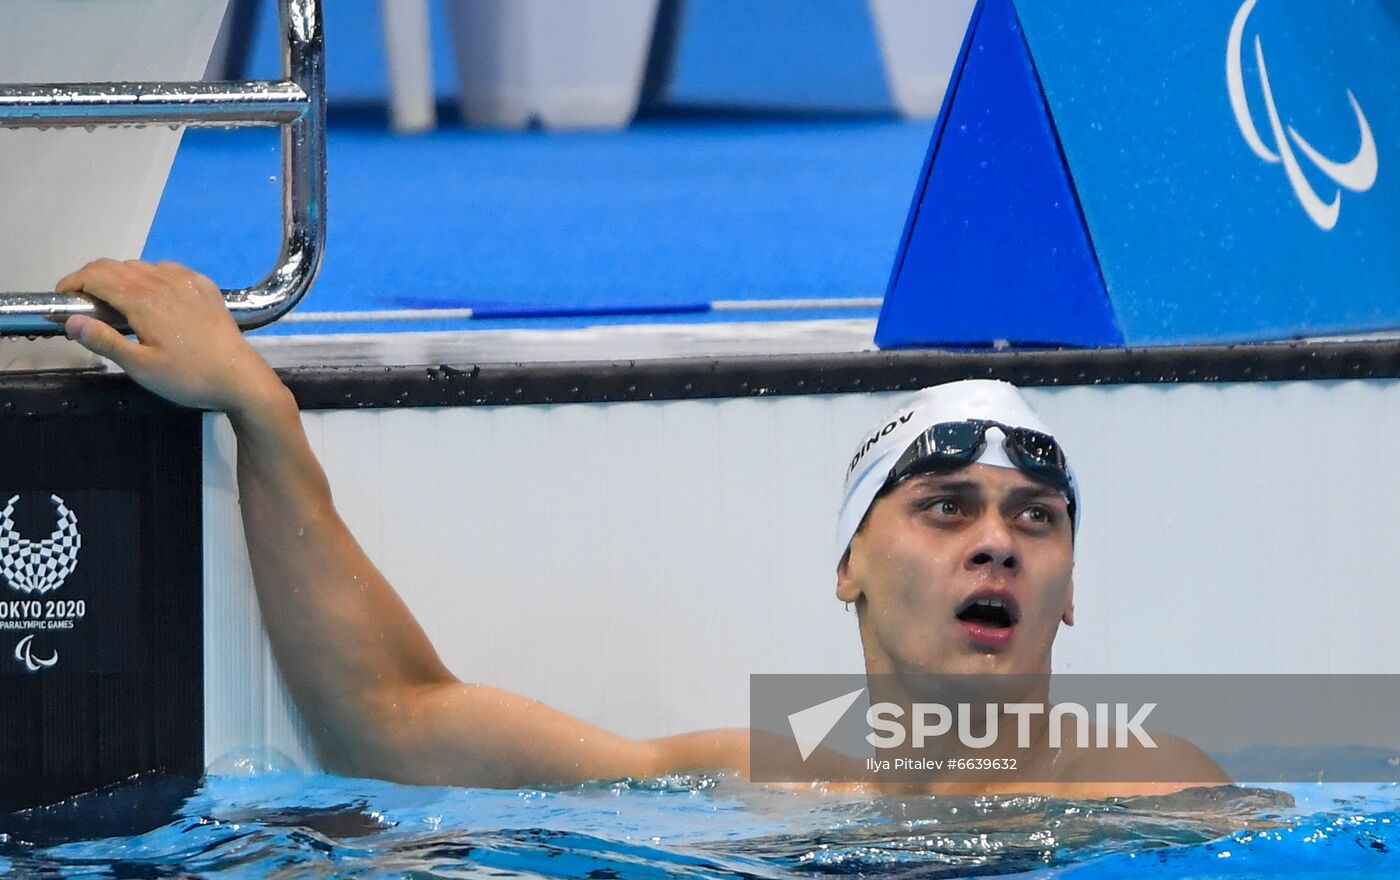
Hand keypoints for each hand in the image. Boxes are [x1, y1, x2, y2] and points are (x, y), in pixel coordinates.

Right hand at [56, 259, 283, 413]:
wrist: (240, 378)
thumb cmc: (188, 376)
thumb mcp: (140, 366)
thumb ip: (104, 340)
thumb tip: (71, 320)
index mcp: (143, 299)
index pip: (96, 276)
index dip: (73, 283)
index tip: (62, 299)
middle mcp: (163, 281)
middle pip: (116, 266)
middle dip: (92, 279)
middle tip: (84, 304)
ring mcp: (187, 281)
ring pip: (141, 266)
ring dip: (120, 278)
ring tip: (115, 304)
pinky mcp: (204, 286)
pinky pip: (167, 270)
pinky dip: (149, 277)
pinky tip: (151, 298)